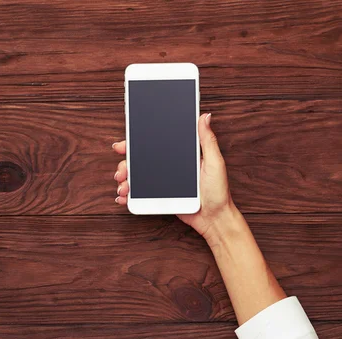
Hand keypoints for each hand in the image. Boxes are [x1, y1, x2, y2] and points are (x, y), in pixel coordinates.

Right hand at [112, 113, 236, 239]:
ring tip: (124, 186)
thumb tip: (204, 116)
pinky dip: (130, 196)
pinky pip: (141, 195)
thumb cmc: (219, 192)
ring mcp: (163, 182)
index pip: (155, 144)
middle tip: (122, 170)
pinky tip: (124, 197)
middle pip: (141, 160)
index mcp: (181, 155)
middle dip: (126, 163)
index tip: (124, 144)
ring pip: (137, 177)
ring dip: (125, 180)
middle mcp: (170, 167)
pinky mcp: (161, 197)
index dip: (137, 142)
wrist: (215, 218)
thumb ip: (207, 140)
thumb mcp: (215, 162)